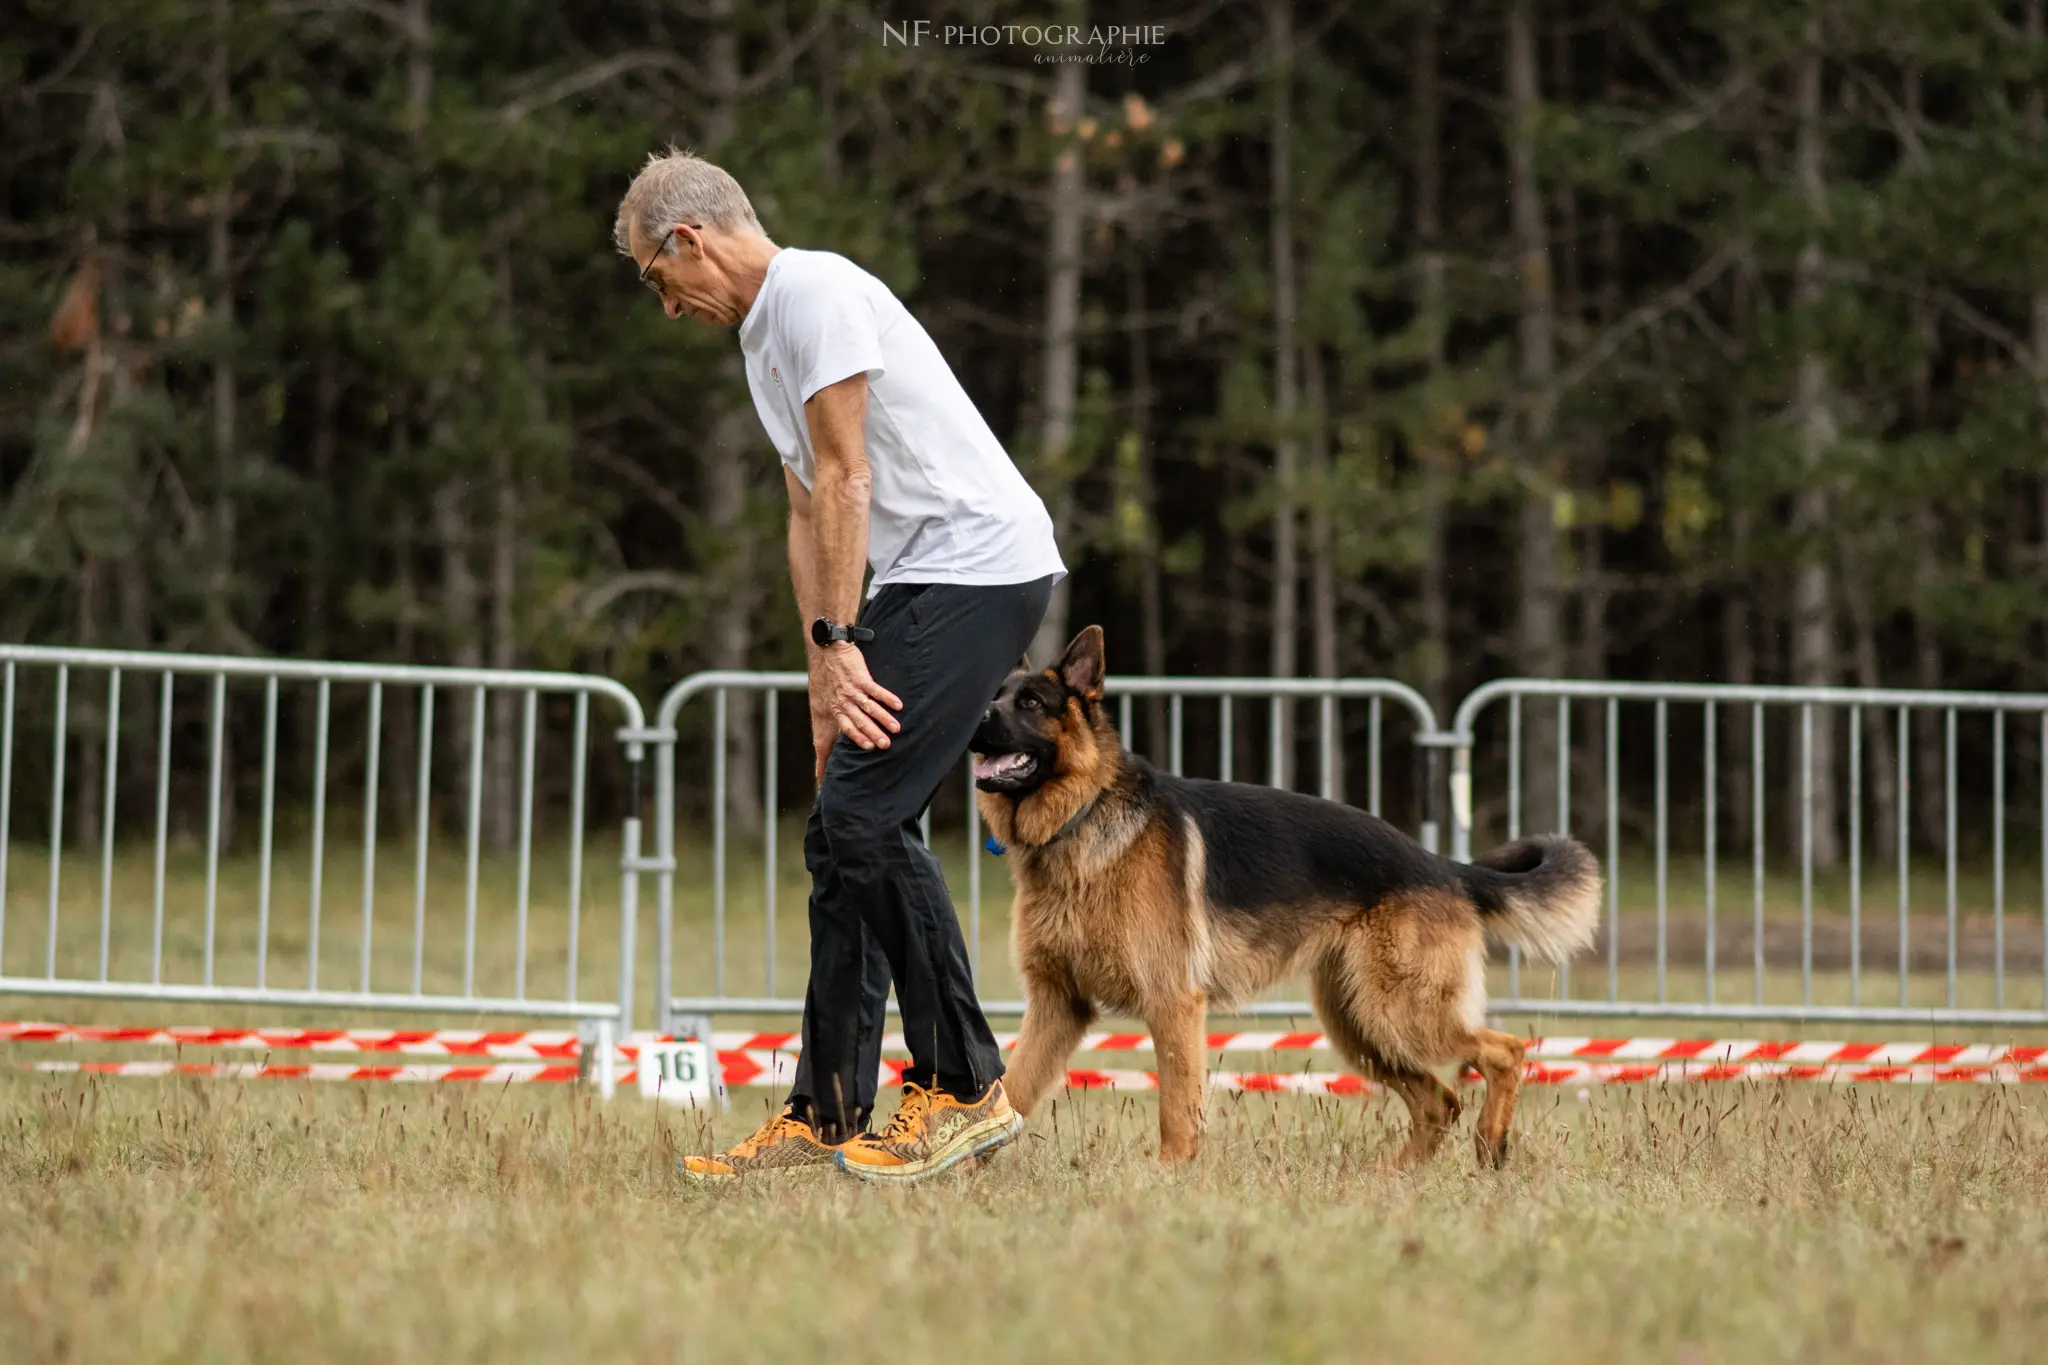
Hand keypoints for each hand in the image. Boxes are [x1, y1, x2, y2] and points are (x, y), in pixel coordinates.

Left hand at [809, 643, 902, 781]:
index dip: (858, 738)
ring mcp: (853, 689)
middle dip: (873, 734)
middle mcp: (844, 701)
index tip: (870, 747)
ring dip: (883, 719)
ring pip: (869, 707)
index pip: (848, 727)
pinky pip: (875, 690)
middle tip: (886, 745)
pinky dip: (887, 698)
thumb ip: (839, 709)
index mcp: (837, 707)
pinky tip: (898, 705)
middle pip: (860, 720)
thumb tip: (850, 723)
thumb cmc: (831, 673)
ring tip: (896, 728)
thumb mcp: (829, 695)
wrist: (830, 649)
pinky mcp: (861, 677)